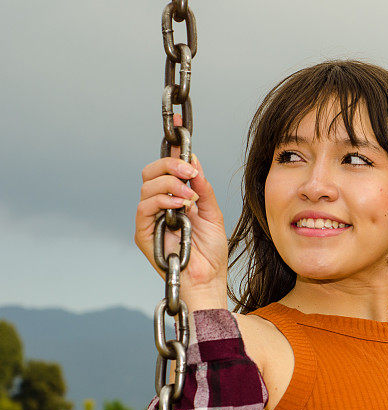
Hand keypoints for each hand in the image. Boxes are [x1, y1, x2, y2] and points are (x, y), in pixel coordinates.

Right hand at [134, 114, 228, 306]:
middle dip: (171, 164)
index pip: (169, 165)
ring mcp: (149, 218)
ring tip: (190, 197)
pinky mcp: (143, 232)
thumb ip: (202, 188)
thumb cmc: (211, 251)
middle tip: (191, 171)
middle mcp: (159, 204)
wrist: (208, 279)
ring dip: (171, 184)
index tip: (180, 120)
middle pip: (152, 170)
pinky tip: (181, 206)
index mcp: (176, 197)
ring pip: (148, 184)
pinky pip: (145, 206)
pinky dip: (164, 200)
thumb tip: (194, 162)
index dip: (173, 143)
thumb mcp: (213, 213)